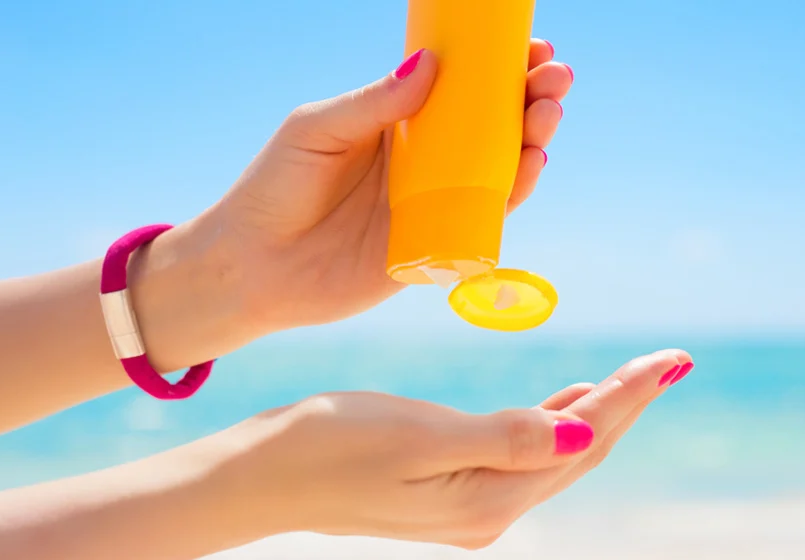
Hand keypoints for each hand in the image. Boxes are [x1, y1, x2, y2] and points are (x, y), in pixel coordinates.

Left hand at [161, 40, 570, 340]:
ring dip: (532, 139)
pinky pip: (485, 219)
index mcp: (397, 124)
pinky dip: (514, 193)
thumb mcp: (317, 129)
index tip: (531, 47)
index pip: (460, 89)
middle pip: (491, 125)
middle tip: (555, 77)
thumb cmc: (274, 188)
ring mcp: (433, 204)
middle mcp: (423, 162)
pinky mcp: (436, 248)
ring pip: (498, 169)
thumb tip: (430, 64)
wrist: (249, 266)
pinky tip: (532, 164)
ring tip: (548, 113)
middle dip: (530, 98)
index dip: (500, 68)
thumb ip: (373, 103)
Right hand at [211, 350, 690, 547]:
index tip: (672, 358)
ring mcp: (471, 507)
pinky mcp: (451, 493)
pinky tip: (567, 401)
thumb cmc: (331, 445)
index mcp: (490, 496)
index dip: (629, 395)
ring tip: (637, 377)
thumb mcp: (420, 437)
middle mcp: (491, 510)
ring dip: (596, 412)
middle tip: (670, 360)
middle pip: (579, 450)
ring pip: (556, 454)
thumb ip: (506, 437)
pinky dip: (554, 423)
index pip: (582, 438)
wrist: (263, 479)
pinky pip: (524, 456)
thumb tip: (582, 438)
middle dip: (626, 403)